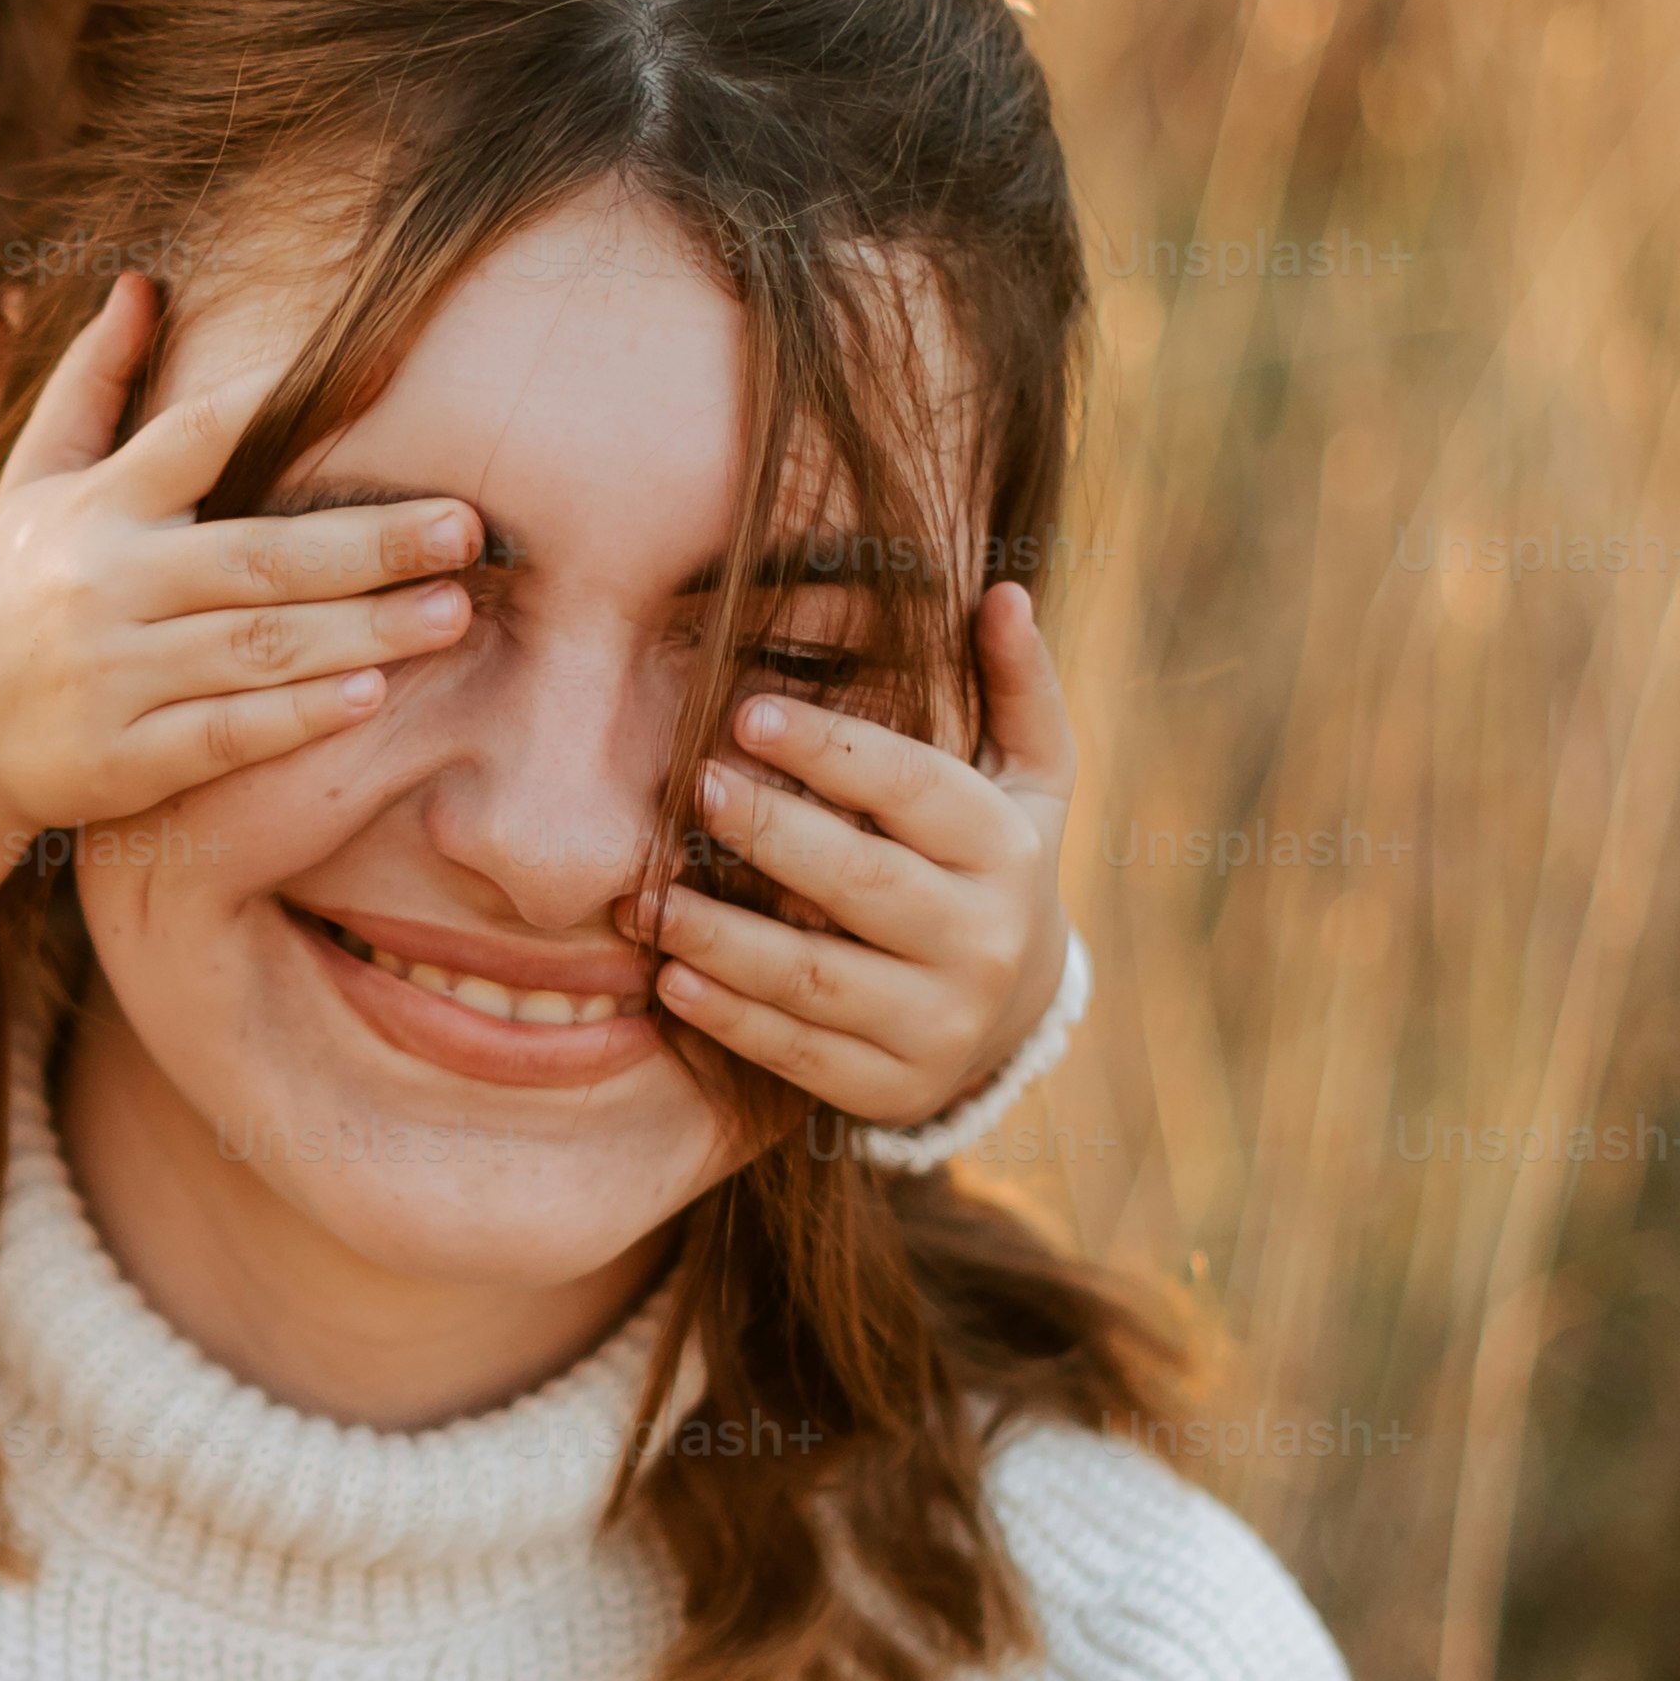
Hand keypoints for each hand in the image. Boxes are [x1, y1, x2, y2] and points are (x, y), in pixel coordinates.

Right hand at [0, 270, 478, 988]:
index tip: (380, 373)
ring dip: (360, 629)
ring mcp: (113, 675)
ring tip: (453, 612)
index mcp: (96, 507)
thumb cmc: (16, 584)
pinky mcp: (121, 758)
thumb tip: (141, 282)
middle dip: (368, 544)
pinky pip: (223, 734)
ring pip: (254, 648)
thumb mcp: (38, 478)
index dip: (275, 402)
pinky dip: (295, 717)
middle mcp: (104, 585)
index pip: (192, 437)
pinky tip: (369, 695)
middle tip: (465, 529)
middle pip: (255, 558)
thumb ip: (95, 381)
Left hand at [624, 580, 1079, 1137]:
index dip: (830, 751)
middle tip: (690, 788)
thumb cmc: (996, 863)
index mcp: (1007, 849)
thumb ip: (1017, 686)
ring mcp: (939, 1023)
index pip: (914, 790)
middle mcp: (983, 940)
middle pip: (861, 882)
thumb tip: (1002, 593)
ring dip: (721, 937)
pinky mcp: (891, 1087)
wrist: (1018, 1014)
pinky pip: (798, 1052)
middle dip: (769, 832)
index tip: (744, 713)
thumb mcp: (1032, 778)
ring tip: (648, 896)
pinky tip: (670, 979)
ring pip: (816, 977)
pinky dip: (729, 1019)